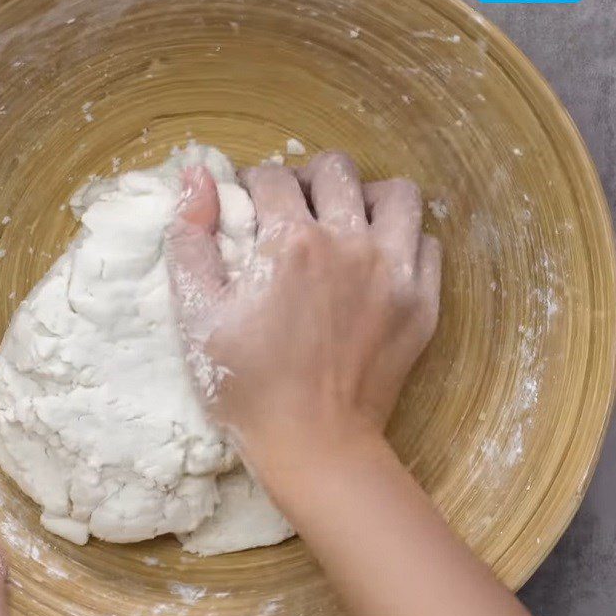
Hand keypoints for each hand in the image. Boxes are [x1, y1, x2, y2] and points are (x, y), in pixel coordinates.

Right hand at [166, 152, 440, 480]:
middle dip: (307, 179)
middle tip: (294, 208)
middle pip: (335, 170)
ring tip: (346, 222)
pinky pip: (425, 241)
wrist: (314, 445)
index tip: (249, 204)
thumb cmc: (247, 386)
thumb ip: (190, 239)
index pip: (272, 178)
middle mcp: (349, 244)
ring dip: (366, 196)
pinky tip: (377, 260)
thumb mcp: (196, 316)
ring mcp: (394, 271)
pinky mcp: (421, 302)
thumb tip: (197, 175)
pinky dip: (402, 239)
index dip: (252, 184)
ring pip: (396, 194)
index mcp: (290, 243)